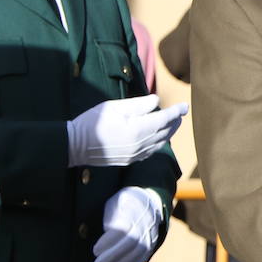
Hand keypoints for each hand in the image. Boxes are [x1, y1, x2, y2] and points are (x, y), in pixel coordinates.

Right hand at [67, 94, 187, 166]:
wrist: (75, 146)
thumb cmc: (93, 122)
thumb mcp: (115, 107)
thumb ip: (139, 105)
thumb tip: (157, 101)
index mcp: (139, 129)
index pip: (165, 119)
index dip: (176, 111)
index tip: (185, 106)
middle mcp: (141, 144)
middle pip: (166, 132)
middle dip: (175, 122)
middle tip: (180, 113)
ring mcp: (136, 154)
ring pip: (160, 143)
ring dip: (169, 132)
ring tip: (173, 123)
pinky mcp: (131, 160)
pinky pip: (151, 151)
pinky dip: (159, 142)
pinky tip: (159, 137)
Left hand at [93, 187, 164, 261]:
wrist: (148, 203)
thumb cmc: (124, 204)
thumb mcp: (115, 203)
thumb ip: (110, 216)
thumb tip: (101, 231)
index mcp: (133, 211)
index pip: (122, 229)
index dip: (108, 242)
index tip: (95, 250)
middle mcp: (144, 224)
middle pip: (131, 243)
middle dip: (113, 257)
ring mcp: (150, 236)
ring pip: (137, 254)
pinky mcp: (151, 246)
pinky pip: (141, 259)